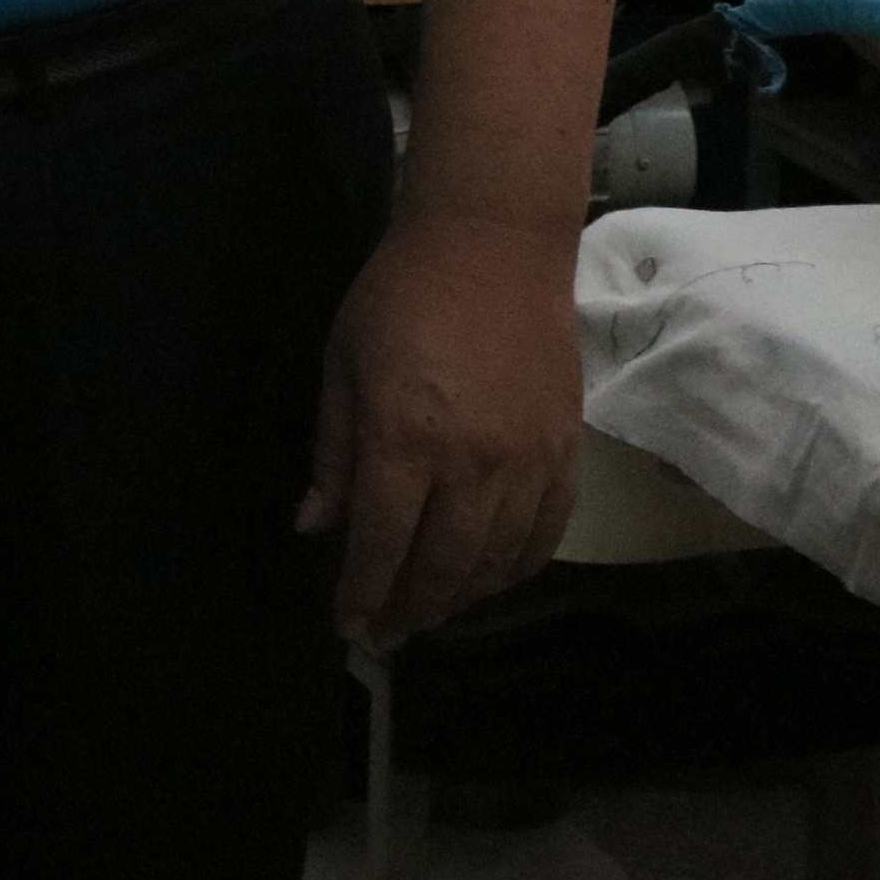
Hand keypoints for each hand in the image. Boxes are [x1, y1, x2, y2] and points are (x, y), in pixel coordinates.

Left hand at [302, 215, 583, 645]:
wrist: (494, 245)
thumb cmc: (399, 295)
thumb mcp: (342, 364)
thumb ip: (333, 453)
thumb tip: (314, 525)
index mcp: (405, 439)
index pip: (381, 542)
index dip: (363, 593)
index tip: (349, 628)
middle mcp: (471, 463)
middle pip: (442, 565)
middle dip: (410, 609)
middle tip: (388, 634)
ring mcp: (527, 461)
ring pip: (497, 560)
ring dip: (462, 599)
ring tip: (431, 613)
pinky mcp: (566, 451)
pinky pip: (547, 533)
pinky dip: (517, 568)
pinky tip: (492, 579)